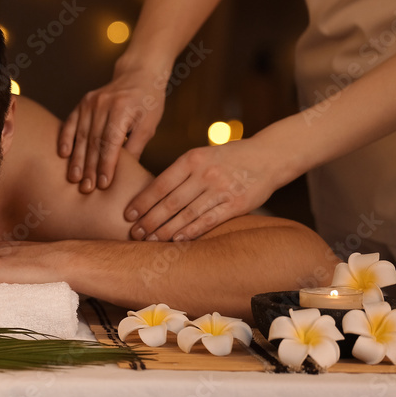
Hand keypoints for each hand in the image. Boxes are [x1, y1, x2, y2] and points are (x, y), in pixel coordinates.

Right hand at [58, 64, 165, 192]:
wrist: (138, 73)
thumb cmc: (148, 101)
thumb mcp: (149, 124)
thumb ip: (136, 147)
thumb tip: (126, 174)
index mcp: (122, 108)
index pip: (111, 142)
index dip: (106, 164)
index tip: (103, 184)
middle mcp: (103, 104)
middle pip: (93, 141)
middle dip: (89, 167)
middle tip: (86, 188)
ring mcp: (90, 102)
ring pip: (81, 135)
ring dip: (77, 159)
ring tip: (74, 178)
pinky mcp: (83, 102)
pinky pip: (71, 122)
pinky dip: (66, 139)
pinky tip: (63, 154)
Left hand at [125, 137, 279, 241]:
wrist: (268, 156)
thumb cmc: (227, 159)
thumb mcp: (201, 156)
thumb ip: (180, 173)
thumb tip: (150, 196)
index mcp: (192, 159)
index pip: (160, 184)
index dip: (142, 201)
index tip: (128, 215)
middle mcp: (205, 173)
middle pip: (170, 202)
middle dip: (150, 220)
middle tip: (134, 233)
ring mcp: (222, 189)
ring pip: (187, 214)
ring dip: (166, 230)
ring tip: (150, 240)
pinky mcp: (237, 204)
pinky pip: (209, 220)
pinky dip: (191, 232)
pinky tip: (177, 240)